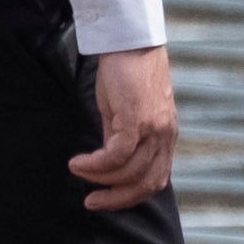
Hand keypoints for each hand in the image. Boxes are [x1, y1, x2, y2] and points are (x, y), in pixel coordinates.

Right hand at [70, 46, 176, 210]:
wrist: (130, 41)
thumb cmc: (126, 72)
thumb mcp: (124, 112)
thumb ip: (120, 137)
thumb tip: (107, 161)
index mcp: (165, 136)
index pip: (155, 179)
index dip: (131, 196)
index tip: (106, 199)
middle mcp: (164, 136)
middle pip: (147, 183)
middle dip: (117, 199)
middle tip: (91, 202)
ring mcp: (153, 129)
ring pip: (129, 171)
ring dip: (99, 178)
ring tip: (78, 171)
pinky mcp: (136, 119)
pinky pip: (116, 155)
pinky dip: (96, 165)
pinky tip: (79, 162)